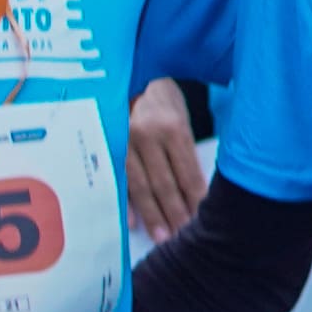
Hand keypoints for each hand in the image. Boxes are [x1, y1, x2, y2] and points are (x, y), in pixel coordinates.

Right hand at [126, 82, 205, 240]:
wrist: (124, 73)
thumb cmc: (159, 97)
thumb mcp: (180, 115)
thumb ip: (185, 149)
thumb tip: (195, 189)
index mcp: (171, 126)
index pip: (187, 172)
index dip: (196, 199)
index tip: (204, 220)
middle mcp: (145, 135)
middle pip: (164, 184)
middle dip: (176, 214)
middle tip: (186, 238)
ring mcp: (122, 143)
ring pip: (140, 187)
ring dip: (154, 216)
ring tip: (165, 238)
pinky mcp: (106, 148)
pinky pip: (118, 181)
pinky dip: (126, 204)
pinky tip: (134, 224)